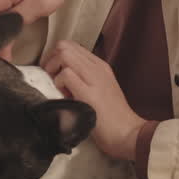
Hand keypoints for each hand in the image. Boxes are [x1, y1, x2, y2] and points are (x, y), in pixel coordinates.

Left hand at [41, 41, 145, 159]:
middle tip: (51, 78)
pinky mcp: (88, 92)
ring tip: (58, 87)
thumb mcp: (100, 90)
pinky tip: (65, 96)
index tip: (54, 72)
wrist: (127, 133)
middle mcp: (97, 67)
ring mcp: (94, 77)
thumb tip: (62, 76)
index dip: (56, 56)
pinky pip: (66, 74)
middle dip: (51, 60)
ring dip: (54, 70)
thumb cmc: (111, 117)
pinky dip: (59, 83)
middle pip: (65, 46)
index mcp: (100, 66)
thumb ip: (85, 79)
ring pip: (64, 55)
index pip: (72, 46)